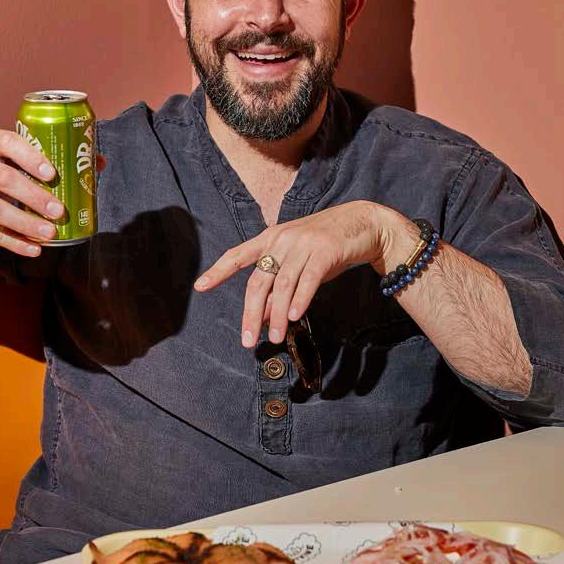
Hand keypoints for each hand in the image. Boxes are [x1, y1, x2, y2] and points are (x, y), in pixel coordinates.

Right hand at [0, 130, 102, 256]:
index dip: (30, 157)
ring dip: (24, 223)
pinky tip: (33, 248)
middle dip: (34, 197)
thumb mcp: (13, 156)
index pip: (8, 142)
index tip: (53, 174)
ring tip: (49, 233)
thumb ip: (50, 156)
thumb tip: (98, 162)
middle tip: (59, 211)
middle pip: (3, 179)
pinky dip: (13, 242)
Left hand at [194, 201, 402, 346]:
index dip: (218, 271)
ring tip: (274, 337)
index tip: (200, 286)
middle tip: (248, 340)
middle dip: (251, 313)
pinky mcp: (324, 250)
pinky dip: (299, 300)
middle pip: (258, 281)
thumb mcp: (298, 261)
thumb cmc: (326, 246)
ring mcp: (303, 244)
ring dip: (275, 314)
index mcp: (271, 239)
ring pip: (282, 284)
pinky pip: (308, 279)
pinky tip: (293, 316)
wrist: (363, 223)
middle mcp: (283, 239)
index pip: (238, 255)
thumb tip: (264, 314)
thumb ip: (280, 283)